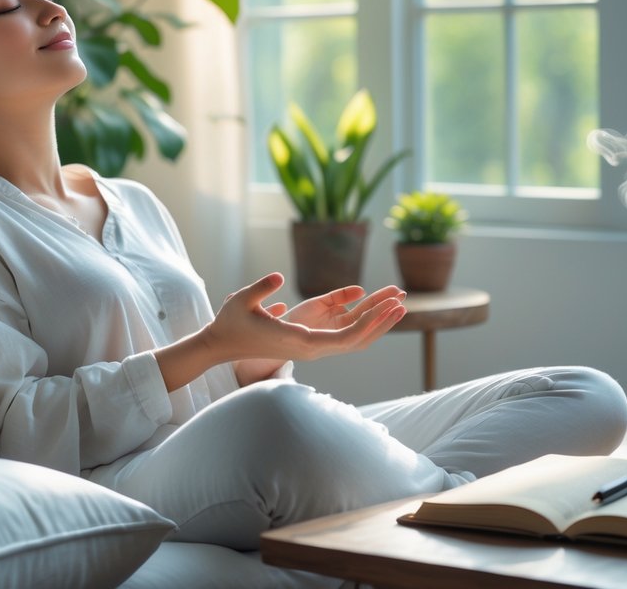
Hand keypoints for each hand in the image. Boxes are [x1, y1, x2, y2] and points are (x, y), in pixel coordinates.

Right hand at [219, 276, 406, 384]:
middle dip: (380, 320)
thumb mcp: (241, 300)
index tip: (386, 308)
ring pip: (354, 339)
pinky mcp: (311, 343)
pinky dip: (362, 323)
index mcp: (300, 341)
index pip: (344, 340)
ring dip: (375, 322)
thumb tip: (278, 277)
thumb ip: (260, 289)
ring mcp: (312, 348)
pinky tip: (376, 309)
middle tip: (402, 300)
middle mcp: (311, 348)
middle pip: (356, 340)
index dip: (367, 324)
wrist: (224, 345)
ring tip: (397, 303)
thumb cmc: (232, 322)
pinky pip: (344, 336)